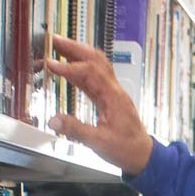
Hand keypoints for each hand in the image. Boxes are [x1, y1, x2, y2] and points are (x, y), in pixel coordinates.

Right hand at [43, 34, 154, 174]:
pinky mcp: (110, 98)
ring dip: (79, 54)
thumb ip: (75, 130)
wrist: (143, 155)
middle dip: (75, 48)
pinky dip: (81, 70)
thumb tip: (53, 121)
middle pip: (95, 60)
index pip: (90, 73)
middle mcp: (114, 90)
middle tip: (55, 40)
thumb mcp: (99, 143)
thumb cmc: (125, 149)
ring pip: (96, 65)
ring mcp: (113, 93)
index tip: (51, 64)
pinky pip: (96, 78)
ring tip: (60, 47)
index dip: (69, 67)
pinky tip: (70, 69)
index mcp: (113, 97)